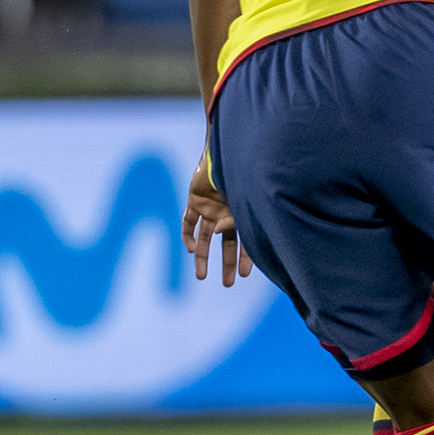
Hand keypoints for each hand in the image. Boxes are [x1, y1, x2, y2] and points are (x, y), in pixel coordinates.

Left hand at [182, 160, 252, 287]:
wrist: (223, 150)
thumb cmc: (238, 173)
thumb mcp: (240, 199)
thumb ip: (232, 218)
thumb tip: (218, 233)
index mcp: (242, 213)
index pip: (246, 241)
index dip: (246, 258)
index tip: (245, 275)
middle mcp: (226, 214)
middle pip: (226, 244)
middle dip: (226, 264)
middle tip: (228, 283)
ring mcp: (210, 209)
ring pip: (205, 239)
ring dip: (202, 257)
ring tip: (201, 277)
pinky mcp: (194, 202)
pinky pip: (188, 222)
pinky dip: (187, 235)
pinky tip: (188, 249)